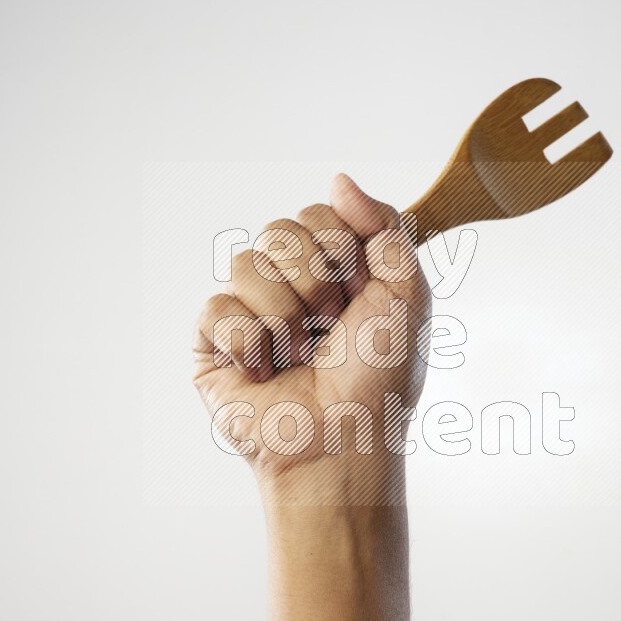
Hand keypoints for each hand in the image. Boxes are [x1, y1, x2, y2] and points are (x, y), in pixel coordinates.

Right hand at [193, 174, 431, 504]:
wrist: (343, 441)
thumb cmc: (380, 379)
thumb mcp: (407, 293)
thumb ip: (384, 226)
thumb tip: (339, 180)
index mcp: (333, 272)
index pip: (316, 214)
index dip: (339, 250)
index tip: (357, 296)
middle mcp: (289, 287)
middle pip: (279, 230)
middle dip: (314, 281)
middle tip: (329, 329)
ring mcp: (249, 314)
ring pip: (245, 264)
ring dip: (285, 317)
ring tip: (299, 357)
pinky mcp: (213, 347)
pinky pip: (217, 309)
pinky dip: (250, 344)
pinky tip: (265, 373)